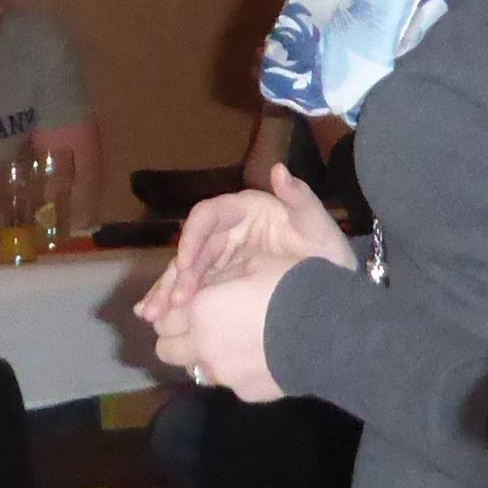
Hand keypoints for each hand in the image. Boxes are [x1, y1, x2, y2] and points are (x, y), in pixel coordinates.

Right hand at [136, 168, 351, 328]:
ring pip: (187, 270)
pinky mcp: (222, 282)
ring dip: (168, 290)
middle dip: (177, 273)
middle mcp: (228, 230)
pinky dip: (175, 302)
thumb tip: (279, 169)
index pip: (208, 215)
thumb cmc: (327, 250)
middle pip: (192, 246)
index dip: (192, 237)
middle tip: (169, 302)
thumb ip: (299, 197)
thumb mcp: (318, 225)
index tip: (186, 263)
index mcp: (246, 209)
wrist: (335, 290)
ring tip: (153, 314)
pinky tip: (157, 317)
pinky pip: (194, 289)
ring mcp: (223, 258)